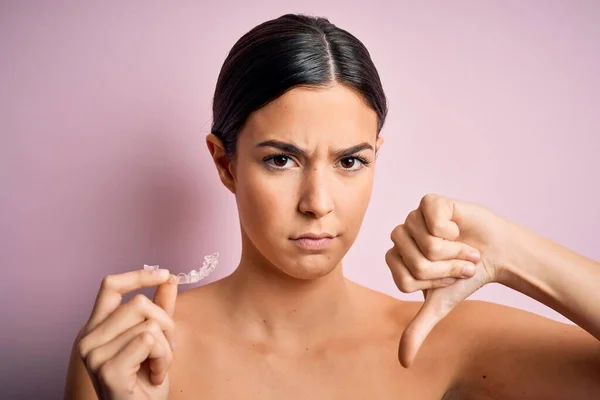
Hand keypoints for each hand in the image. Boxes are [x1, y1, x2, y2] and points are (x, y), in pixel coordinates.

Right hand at [77, 269, 177, 399]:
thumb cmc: (144, 381)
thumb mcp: (156, 339)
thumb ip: (160, 308)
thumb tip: (169, 278)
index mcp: (96, 327)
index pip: (111, 286)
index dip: (138, 275)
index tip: (164, 273)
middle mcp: (88, 338)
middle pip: (139, 303)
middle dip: (165, 323)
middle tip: (166, 348)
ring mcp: (94, 354)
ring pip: (149, 324)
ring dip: (166, 348)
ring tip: (157, 366)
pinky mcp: (107, 369)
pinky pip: (149, 341)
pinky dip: (163, 358)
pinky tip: (155, 375)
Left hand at [386, 194, 510, 366]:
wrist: (496, 253)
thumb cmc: (465, 277)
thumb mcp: (440, 305)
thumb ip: (418, 328)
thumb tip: (403, 361)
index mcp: (396, 258)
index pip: (404, 279)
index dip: (434, 283)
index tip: (448, 278)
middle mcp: (401, 236)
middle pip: (415, 263)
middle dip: (446, 269)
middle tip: (460, 262)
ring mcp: (413, 217)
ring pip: (428, 245)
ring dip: (454, 252)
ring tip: (463, 248)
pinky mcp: (430, 203)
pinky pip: (434, 222)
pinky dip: (454, 232)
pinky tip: (458, 228)